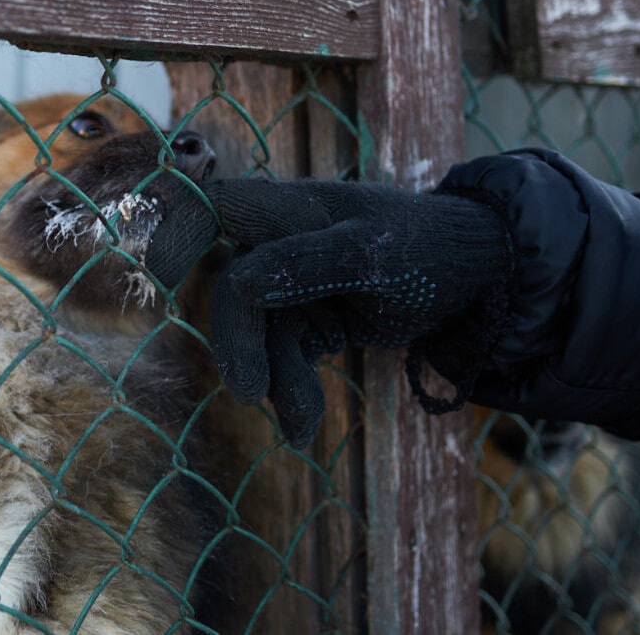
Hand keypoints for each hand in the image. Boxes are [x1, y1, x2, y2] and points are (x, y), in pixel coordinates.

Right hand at [146, 178, 512, 447]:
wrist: (480, 280)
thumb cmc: (428, 250)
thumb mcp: (372, 255)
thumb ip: (303, 264)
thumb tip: (238, 281)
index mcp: (288, 209)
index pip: (211, 207)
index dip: (175, 234)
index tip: (160, 279)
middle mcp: (281, 243)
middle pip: (233, 295)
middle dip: (241, 347)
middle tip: (251, 396)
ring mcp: (294, 284)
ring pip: (259, 338)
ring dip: (277, 385)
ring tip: (303, 432)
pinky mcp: (311, 319)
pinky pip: (283, 359)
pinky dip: (290, 393)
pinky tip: (305, 429)